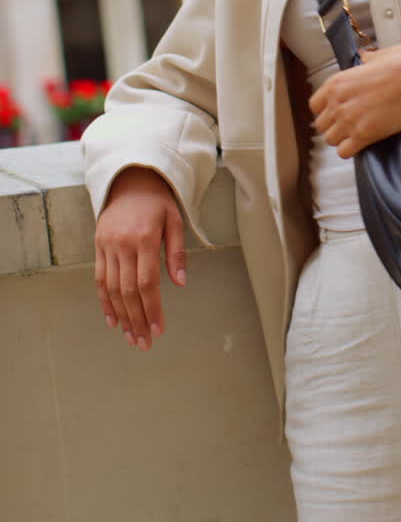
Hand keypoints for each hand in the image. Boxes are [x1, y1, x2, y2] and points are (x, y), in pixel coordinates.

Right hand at [94, 167, 186, 351]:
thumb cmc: (158, 200)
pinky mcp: (98, 246)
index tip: (158, 329)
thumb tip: (180, 283)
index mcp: (145, 238)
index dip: (152, 309)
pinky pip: (100, 279)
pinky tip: (112, 320)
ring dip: (122, 316)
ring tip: (131, 337)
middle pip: (128, 291)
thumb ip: (177, 251)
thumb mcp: (175, 219)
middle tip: (144, 343)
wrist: (129, 178)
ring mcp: (107, 246)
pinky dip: (105, 302)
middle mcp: (123, 244)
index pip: (147, 282)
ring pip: (112, 289)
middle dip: (137, 320)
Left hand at [309, 43, 400, 158]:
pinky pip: (344, 152)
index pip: (315, 105)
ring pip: (330, 140)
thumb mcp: (378, 56)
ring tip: (356, 134)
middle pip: (321, 125)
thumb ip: (366, 60)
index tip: (336, 112)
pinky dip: (350, 150)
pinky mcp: (364, 135)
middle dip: (333, 126)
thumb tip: (366, 58)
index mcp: (337, 83)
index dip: (326, 110)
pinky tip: (361, 143)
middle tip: (349, 124)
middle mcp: (338, 102)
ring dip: (341, 139)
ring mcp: (349, 120)